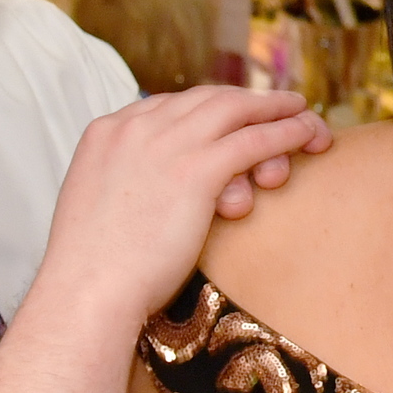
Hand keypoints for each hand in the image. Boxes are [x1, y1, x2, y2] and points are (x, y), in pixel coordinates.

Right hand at [41, 88, 328, 319]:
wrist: (87, 292)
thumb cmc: (93, 269)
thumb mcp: (99, 206)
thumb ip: (125, 182)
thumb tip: (152, 189)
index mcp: (106, 132)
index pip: (170, 105)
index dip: (210, 108)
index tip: (235, 117)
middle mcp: (136, 126)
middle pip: (207, 100)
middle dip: (249, 103)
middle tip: (281, 108)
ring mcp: (166, 144)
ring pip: (237, 111)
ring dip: (276, 110)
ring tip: (303, 115)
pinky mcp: (196, 169)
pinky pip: (254, 140)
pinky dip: (285, 133)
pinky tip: (306, 136)